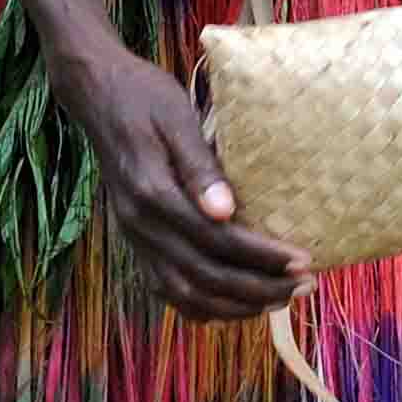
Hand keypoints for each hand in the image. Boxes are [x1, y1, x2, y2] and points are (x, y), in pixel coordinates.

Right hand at [55, 44, 305, 321]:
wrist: (98, 96)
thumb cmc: (144, 98)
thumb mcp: (176, 119)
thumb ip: (199, 167)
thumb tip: (226, 211)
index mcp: (151, 193)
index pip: (216, 240)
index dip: (261, 257)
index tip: (302, 260)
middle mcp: (139, 225)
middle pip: (204, 277)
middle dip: (258, 288)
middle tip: (304, 284)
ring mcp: (133, 237)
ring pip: (185, 294)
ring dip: (235, 305)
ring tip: (280, 298)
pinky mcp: (134, 241)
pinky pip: (167, 289)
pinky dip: (204, 306)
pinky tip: (236, 303)